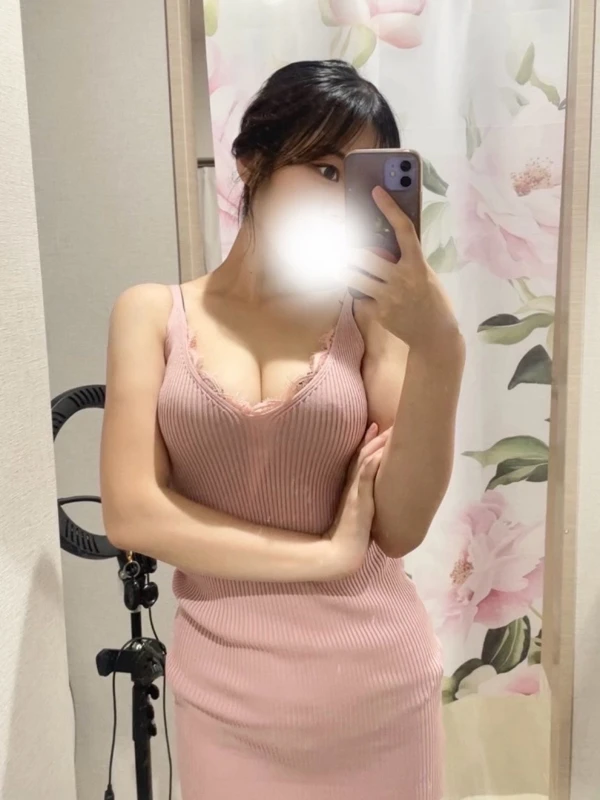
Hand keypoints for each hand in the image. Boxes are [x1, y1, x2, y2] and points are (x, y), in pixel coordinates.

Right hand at [326, 422, 388, 574]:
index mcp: (352, 489)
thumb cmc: (351, 538)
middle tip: (384, 423)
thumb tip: (377, 504)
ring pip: (365, 462)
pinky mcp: (359, 500)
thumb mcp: (360, 516)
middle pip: (362, 456)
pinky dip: (373, 462)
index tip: (375, 428)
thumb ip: (365, 506)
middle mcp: (353, 486)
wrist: (342, 552)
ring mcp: (355, 492)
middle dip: (373, 439)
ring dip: (376, 445)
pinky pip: (366, 477)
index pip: (360, 460)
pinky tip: (381, 452)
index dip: (367, 443)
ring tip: (388, 431)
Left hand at [347, 186, 459, 350]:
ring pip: (354, 277)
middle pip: (364, 256)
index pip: (403, 229)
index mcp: (418, 264)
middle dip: (348, 250)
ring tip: (339, 265)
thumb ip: (407, 261)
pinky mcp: (379, 312)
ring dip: (344, 270)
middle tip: (339, 244)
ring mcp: (388, 297)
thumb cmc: (432, 301)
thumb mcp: (426, 275)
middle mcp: (402, 278)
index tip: (376, 191)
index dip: (389, 207)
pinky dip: (359, 294)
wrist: (434, 335)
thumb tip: (384, 246)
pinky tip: (362, 295)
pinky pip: (360, 297)